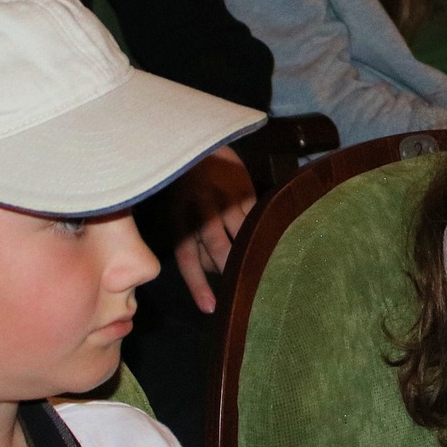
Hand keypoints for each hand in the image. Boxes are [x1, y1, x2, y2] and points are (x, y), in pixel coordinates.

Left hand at [168, 144, 255, 313]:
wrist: (198, 139)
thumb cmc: (185, 183)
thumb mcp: (177, 208)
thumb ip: (192, 239)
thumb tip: (208, 271)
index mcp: (179, 213)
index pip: (188, 256)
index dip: (198, 284)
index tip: (211, 308)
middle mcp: (202, 205)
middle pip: (219, 246)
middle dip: (230, 270)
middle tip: (244, 290)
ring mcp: (226, 195)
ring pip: (243, 233)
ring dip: (251, 253)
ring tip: (261, 270)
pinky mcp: (245, 186)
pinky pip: (257, 217)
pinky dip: (262, 232)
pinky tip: (268, 241)